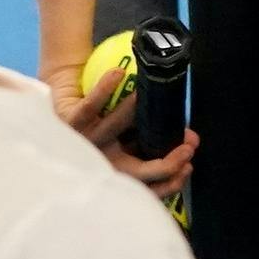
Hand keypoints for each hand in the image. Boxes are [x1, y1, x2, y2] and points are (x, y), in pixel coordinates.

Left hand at [57, 53, 196, 197]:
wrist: (67, 97)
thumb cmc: (104, 118)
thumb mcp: (130, 136)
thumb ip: (155, 138)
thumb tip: (191, 138)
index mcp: (116, 166)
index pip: (145, 185)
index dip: (169, 181)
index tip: (189, 165)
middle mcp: (101, 160)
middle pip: (133, 173)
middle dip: (164, 165)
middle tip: (186, 149)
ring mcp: (85, 141)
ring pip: (112, 129)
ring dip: (133, 112)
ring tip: (151, 97)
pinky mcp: (70, 121)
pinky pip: (90, 106)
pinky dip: (105, 89)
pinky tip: (118, 74)